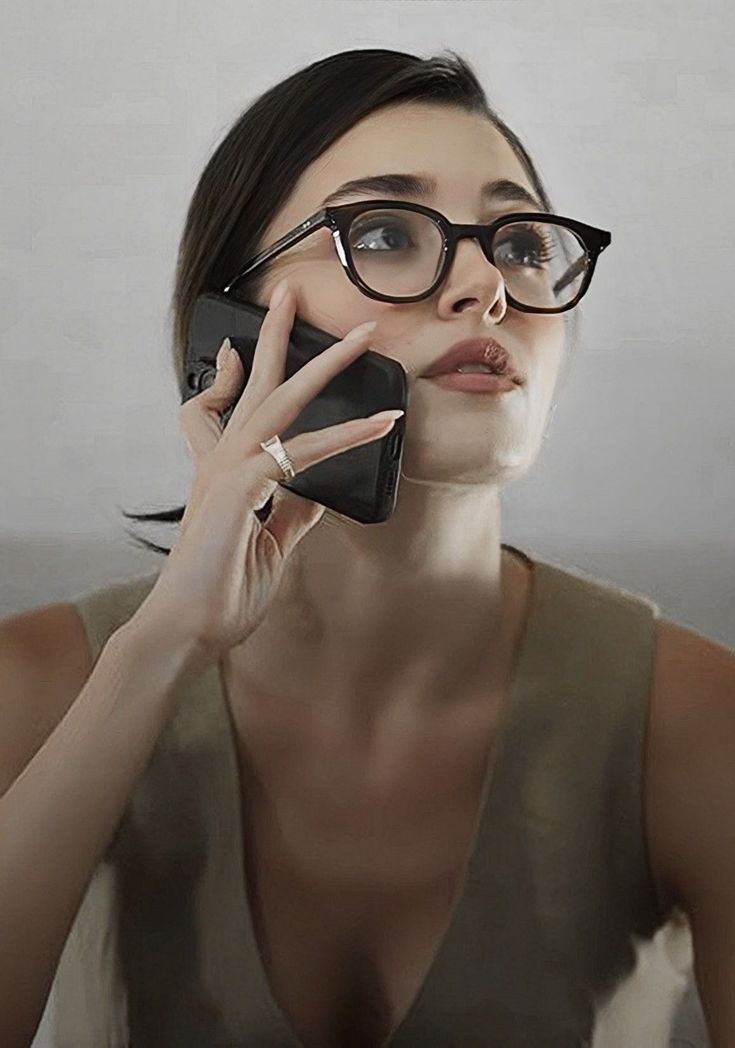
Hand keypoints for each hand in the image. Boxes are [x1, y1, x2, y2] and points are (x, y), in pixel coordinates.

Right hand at [133, 281, 400, 666]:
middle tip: (291, 292)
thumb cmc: (219, 593)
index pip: (215, 411)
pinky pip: (303, 450)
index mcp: (222, 474)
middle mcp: (221, 462)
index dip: (225, 378)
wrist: (186, 630)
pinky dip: (346, 433)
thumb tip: (319, 490)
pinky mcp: (241, 487)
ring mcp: (228, 470)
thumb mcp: (269, 546)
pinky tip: (381, 422)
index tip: (238, 355)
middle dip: (274, 335)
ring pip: (281, 400)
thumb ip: (293, 513)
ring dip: (326, 363)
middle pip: (252, 385)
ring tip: (364, 335)